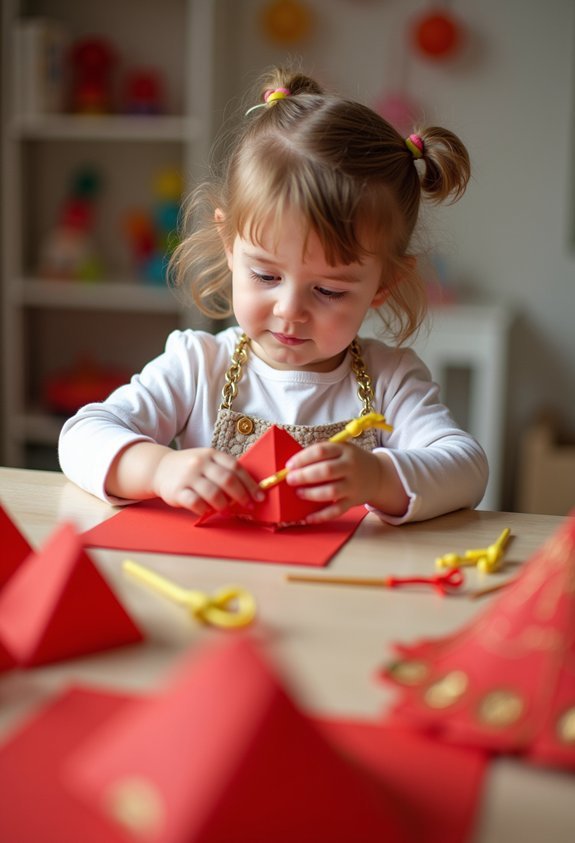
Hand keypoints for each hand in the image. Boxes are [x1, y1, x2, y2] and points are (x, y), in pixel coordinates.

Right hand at [152, 448, 263, 514]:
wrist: (160, 468)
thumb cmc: (191, 468)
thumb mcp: (208, 461)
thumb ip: (225, 471)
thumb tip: (250, 491)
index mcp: (212, 454)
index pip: (236, 467)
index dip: (250, 483)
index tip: (260, 496)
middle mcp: (200, 463)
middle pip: (227, 480)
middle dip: (241, 495)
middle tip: (247, 505)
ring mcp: (188, 477)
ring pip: (213, 493)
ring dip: (225, 505)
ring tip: (227, 510)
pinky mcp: (177, 491)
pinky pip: (196, 503)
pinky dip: (205, 510)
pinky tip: (208, 511)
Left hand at [284, 442, 408, 522]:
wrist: (378, 475)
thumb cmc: (350, 461)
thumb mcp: (341, 450)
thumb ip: (322, 455)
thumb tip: (293, 466)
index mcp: (344, 450)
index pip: (321, 451)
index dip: (302, 458)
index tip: (289, 465)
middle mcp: (350, 466)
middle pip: (325, 470)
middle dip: (304, 476)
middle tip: (290, 480)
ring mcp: (353, 485)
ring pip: (331, 491)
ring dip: (311, 493)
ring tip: (299, 493)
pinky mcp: (353, 501)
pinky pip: (336, 511)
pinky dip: (321, 516)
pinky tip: (308, 518)